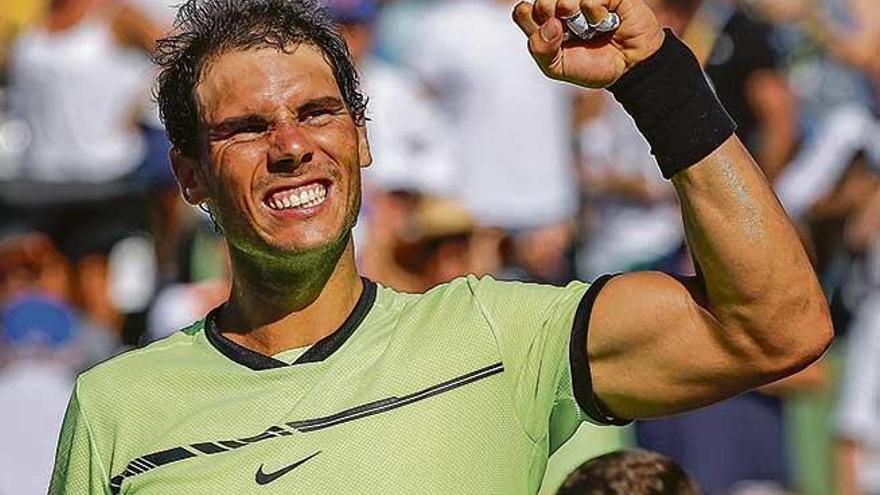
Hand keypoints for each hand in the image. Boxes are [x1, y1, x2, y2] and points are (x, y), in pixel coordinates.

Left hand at [513, 0, 663, 87]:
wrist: (628, 67)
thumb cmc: (592, 65)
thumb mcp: (557, 67)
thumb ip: (541, 50)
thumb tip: (549, 24)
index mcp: (544, 20)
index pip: (522, 11)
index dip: (532, 23)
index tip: (550, 37)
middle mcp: (561, 4)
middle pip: (540, 2)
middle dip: (554, 23)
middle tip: (572, 34)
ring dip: (575, 20)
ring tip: (589, 29)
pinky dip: (596, 15)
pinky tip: (606, 21)